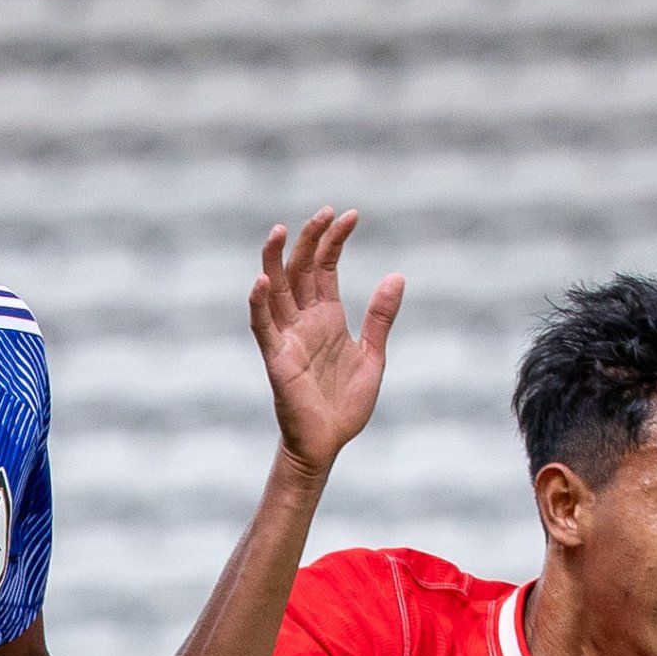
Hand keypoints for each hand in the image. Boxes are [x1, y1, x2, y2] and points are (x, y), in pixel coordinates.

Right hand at [250, 208, 403, 476]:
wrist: (328, 444)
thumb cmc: (345, 405)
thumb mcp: (373, 356)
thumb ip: (380, 317)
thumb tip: (397, 276)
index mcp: (327, 317)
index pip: (325, 268)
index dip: (334, 241)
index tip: (350, 216)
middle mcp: (304, 322)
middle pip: (299, 270)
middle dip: (309, 239)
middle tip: (325, 212)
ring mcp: (287, 338)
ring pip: (275, 290)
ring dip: (274, 260)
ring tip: (279, 229)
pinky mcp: (276, 359)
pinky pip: (263, 327)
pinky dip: (259, 304)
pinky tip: (261, 281)